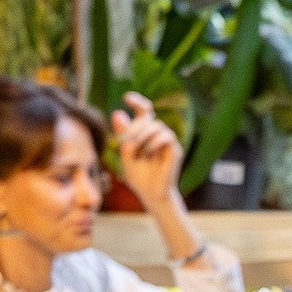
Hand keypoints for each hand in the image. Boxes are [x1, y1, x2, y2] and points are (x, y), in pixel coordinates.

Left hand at [110, 98, 183, 221]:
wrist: (151, 194)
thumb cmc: (138, 176)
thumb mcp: (125, 154)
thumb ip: (122, 135)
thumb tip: (117, 113)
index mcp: (145, 132)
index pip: (144, 110)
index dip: (137, 101)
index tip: (126, 98)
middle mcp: (157, 133)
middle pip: (147, 118)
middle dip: (133, 128)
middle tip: (125, 142)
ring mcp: (167, 141)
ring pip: (157, 125)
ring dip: (143, 135)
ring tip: (136, 150)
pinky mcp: (175, 149)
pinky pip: (165, 136)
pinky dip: (154, 142)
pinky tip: (147, 153)